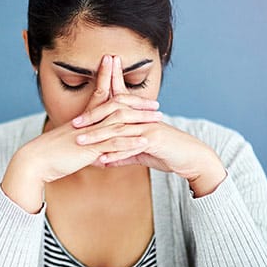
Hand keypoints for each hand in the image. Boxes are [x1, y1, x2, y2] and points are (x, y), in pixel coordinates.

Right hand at [17, 55, 161, 182]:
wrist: (33, 162)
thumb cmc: (48, 156)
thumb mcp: (68, 146)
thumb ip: (83, 146)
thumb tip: (93, 151)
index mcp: (82, 120)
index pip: (100, 95)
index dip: (111, 82)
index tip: (123, 74)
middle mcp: (87, 124)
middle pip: (116, 105)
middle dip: (137, 103)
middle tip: (155, 103)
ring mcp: (89, 135)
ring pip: (119, 122)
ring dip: (140, 120)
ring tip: (158, 118)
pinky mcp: (89, 149)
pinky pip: (113, 143)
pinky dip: (130, 141)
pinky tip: (144, 140)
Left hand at [73, 56, 227, 196]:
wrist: (192, 159)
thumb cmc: (167, 154)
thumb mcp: (141, 153)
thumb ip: (122, 154)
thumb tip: (104, 159)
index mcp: (139, 117)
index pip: (115, 106)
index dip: (95, 109)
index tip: (76, 117)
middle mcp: (143, 118)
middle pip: (113, 112)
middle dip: (92, 117)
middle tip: (73, 123)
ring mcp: (149, 127)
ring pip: (119, 129)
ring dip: (99, 135)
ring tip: (81, 141)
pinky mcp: (156, 140)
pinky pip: (132, 146)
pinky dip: (116, 153)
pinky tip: (102, 160)